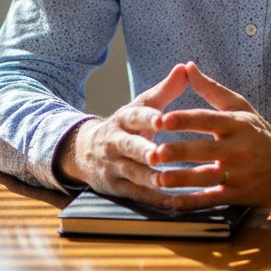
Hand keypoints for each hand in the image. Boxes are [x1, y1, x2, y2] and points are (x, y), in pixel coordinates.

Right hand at [56, 64, 187, 207]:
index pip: (135, 116)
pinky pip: (136, 194)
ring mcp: (114, 166)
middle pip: (128, 146)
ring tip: (166, 181)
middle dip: (142, 150)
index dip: (148, 118)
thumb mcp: (141, 106)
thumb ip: (165, 90)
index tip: (162, 119)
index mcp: (124, 119)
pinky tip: (171, 203)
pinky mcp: (116, 187)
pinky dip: (153, 200)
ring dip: (149, 178)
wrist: (85, 150)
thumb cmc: (126, 125)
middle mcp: (115, 142)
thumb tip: (185, 67)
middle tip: (158, 154)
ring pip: (131, 173)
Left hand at [151, 61, 270, 209]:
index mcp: (237, 124)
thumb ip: (210, 88)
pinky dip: (193, 202)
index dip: (185, 120)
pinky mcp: (240, 195)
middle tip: (154, 153)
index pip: (208, 120)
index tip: (162, 120)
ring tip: (157, 179)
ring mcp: (240, 174)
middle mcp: (239, 149)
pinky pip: (213, 200)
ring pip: (207, 178)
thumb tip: (187, 66)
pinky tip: (173, 202)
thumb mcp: (239, 107)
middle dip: (179, 152)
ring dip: (181, 180)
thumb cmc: (257, 131)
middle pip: (205, 150)